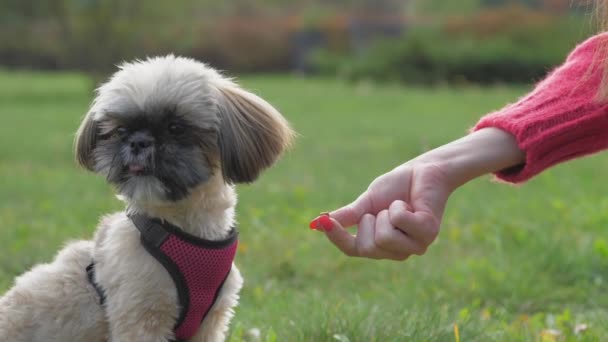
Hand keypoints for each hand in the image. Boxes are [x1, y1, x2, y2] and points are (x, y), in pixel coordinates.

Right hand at [311, 162, 450, 259]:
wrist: (423, 171)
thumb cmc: (396, 187)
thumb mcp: (366, 203)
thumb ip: (346, 216)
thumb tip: (317, 223)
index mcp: (379, 246)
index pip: (351, 250)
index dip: (336, 237)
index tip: (324, 222)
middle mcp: (397, 252)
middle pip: (367, 247)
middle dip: (369, 221)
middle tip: (383, 209)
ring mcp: (415, 246)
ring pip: (384, 238)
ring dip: (387, 213)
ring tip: (399, 206)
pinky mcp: (428, 233)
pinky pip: (400, 222)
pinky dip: (400, 207)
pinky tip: (412, 205)